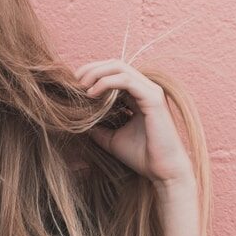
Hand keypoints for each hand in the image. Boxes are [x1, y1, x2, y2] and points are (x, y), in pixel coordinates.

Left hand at [74, 57, 194, 185]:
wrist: (162, 171)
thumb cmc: (141, 156)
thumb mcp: (111, 139)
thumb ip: (98, 127)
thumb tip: (79, 122)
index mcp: (137, 95)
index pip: (113, 72)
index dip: (92, 74)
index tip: (73, 86)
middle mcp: (145, 88)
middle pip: (115, 64)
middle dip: (91, 69)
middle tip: (73, 82)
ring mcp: (151, 91)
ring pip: (119, 67)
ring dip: (96, 73)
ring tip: (81, 86)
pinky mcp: (153, 98)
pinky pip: (126, 81)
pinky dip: (106, 83)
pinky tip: (92, 94)